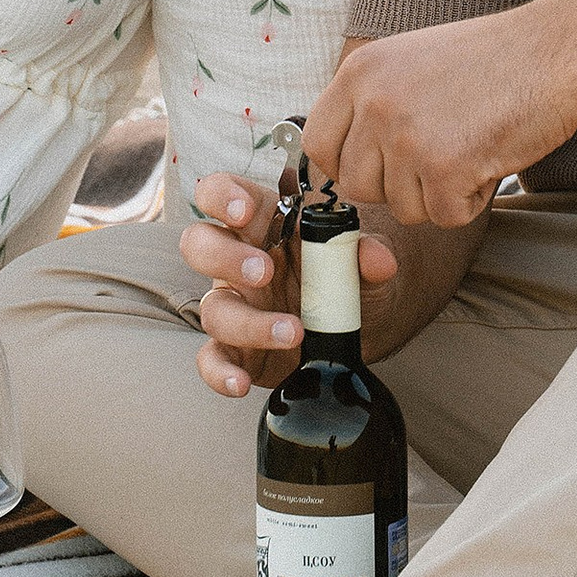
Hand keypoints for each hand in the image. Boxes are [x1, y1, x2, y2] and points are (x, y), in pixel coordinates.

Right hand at [180, 167, 399, 398]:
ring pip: (211, 307)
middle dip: (224, 255)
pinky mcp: (236, 349)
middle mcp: (238, 261)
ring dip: (247, 321)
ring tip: (294, 331)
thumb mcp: (363, 263)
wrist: (357, 327)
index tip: (241, 211)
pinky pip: (212, 359)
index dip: (222, 195)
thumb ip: (367, 255)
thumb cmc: (347, 278)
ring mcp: (234, 305)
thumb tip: (377, 258)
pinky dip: (220, 373)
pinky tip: (241, 384)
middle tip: (264, 271)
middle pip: (199, 244)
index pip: (224, 193)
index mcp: (264, 223)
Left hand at [302, 14, 576, 226]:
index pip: (319, 144)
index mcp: (359, 72)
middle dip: (397, 186)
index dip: (347, 165)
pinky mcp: (444, 168)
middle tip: (439, 158)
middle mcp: (374, 103)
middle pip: (357, 186)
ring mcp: (406, 136)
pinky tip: (490, 160)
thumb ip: (373, 102)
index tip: (378, 166)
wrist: (555, 52)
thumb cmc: (493, 59)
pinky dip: (471, 201)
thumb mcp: (411, 61)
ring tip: (471, 148)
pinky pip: (444, 216)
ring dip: (437, 194)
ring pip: (401, 207)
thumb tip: (347, 158)